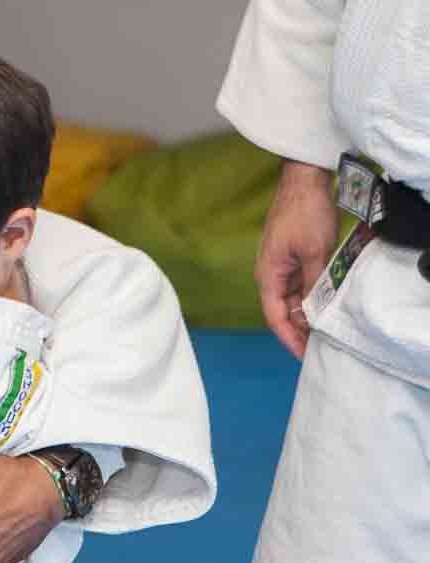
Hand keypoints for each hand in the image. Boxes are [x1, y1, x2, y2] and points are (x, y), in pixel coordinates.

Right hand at [256, 160, 338, 358]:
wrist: (303, 180)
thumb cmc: (304, 213)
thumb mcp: (315, 252)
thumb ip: (314, 284)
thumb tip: (315, 312)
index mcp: (268, 274)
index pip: (274, 316)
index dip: (289, 338)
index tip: (303, 354)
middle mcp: (269, 273)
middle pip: (281, 310)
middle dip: (298, 329)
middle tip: (319, 346)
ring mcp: (280, 264)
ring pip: (291, 298)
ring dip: (305, 313)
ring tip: (324, 328)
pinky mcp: (290, 255)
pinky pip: (298, 284)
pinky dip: (309, 296)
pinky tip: (323, 303)